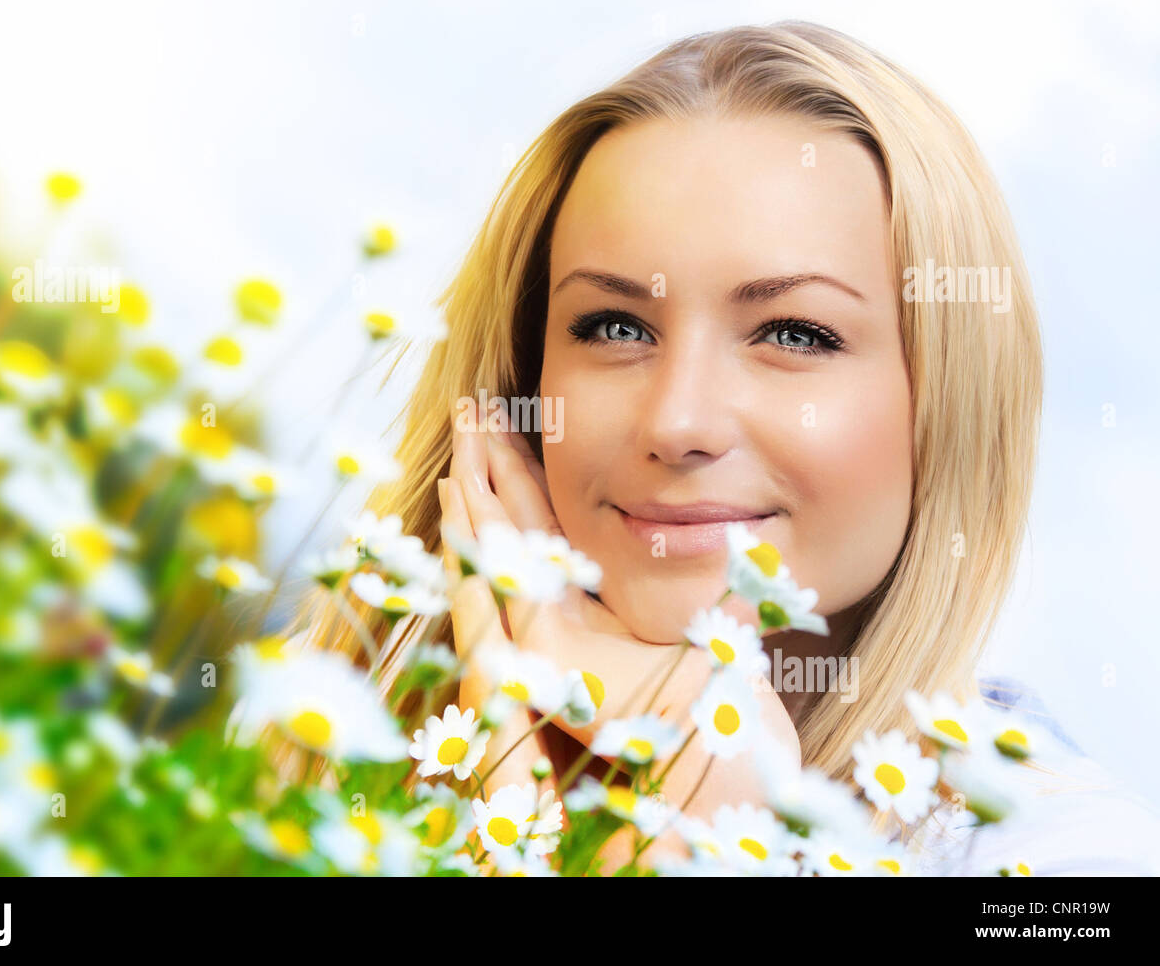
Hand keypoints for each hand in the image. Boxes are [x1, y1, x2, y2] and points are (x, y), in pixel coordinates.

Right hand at [443, 406, 801, 820]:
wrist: (713, 767)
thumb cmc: (717, 710)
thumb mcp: (696, 630)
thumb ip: (682, 592)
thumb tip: (712, 531)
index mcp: (583, 624)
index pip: (541, 538)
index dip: (522, 485)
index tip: (509, 434)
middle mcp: (550, 631)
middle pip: (508, 535)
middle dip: (488, 470)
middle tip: (473, 411)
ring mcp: (534, 647)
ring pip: (491, 553)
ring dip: (473, 491)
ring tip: (460, 439)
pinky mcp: (535, 660)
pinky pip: (496, 583)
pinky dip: (475, 535)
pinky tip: (460, 493)